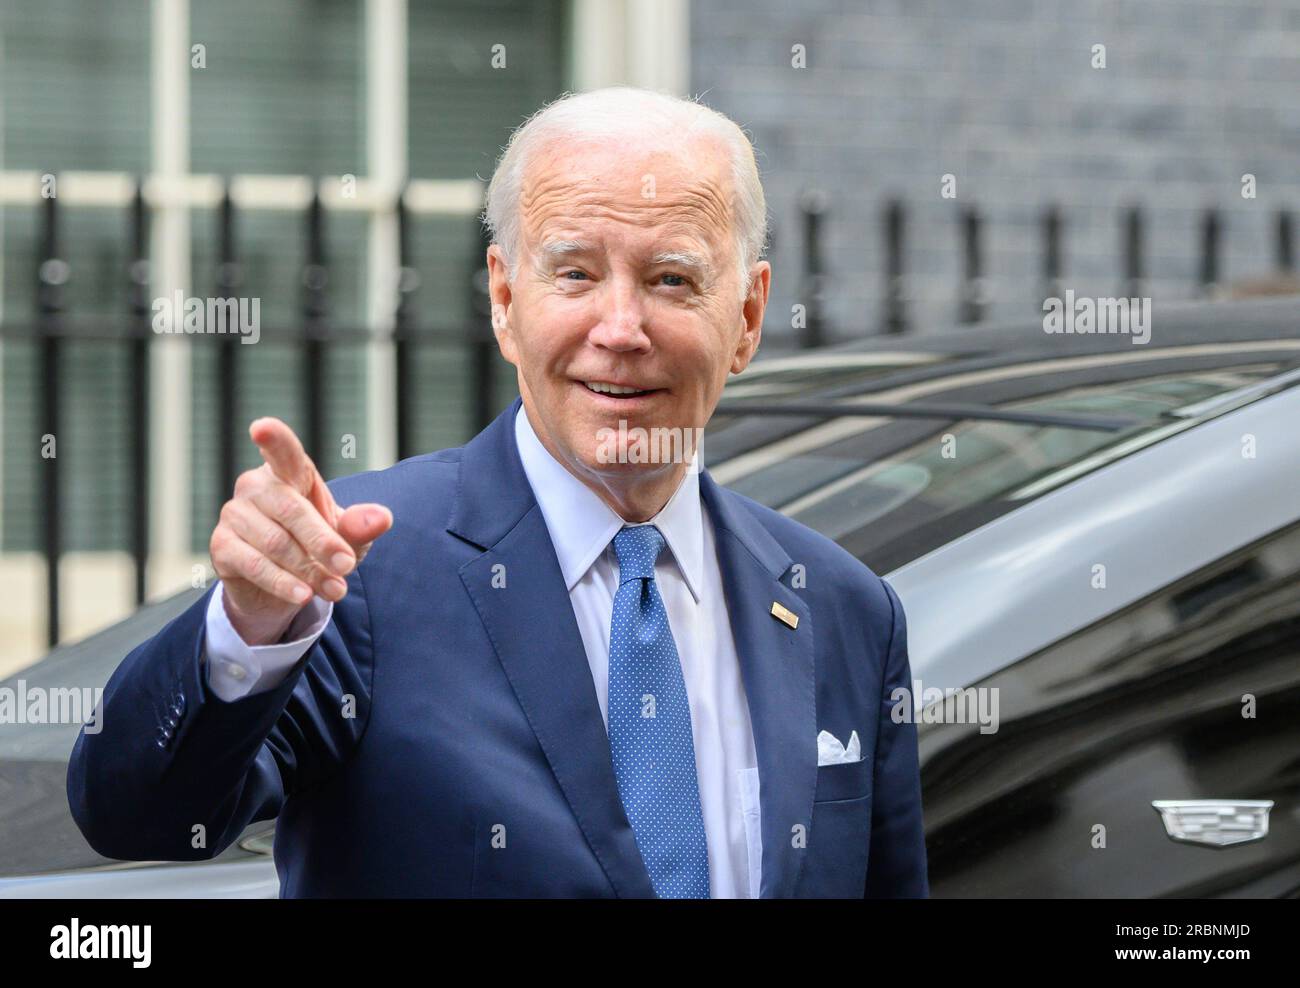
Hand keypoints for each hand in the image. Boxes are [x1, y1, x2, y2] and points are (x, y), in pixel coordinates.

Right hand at [209, 417, 392, 644]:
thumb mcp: (348, 538)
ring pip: (275, 542)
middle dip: (323, 542)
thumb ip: (361, 526)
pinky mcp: (222, 546)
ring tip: (335, 589)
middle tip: (347, 566)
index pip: (283, 451)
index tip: (261, 428)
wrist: (286, 585)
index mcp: (289, 472)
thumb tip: (382, 518)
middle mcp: (256, 486)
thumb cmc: (318, 546)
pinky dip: (282, 582)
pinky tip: (303, 596)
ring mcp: (234, 514)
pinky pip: (254, 564)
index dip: (274, 439)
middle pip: (290, 510)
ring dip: (309, 571)